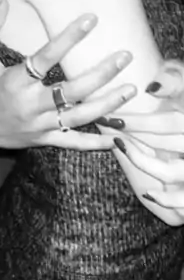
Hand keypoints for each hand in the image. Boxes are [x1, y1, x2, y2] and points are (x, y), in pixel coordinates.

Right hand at [0, 0, 135, 150]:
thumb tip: (3, 1)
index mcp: (15, 81)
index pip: (45, 57)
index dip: (68, 38)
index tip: (90, 20)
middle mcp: (30, 104)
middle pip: (71, 90)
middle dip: (100, 74)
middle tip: (124, 56)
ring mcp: (40, 124)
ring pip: (78, 116)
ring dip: (106, 104)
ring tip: (130, 89)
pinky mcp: (44, 139)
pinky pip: (72, 142)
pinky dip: (93, 142)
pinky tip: (115, 138)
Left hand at [106, 60, 183, 217]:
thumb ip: (174, 80)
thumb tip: (151, 88)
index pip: (170, 122)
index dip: (139, 121)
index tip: (112, 117)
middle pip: (164, 143)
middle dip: (131, 135)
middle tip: (105, 125)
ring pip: (169, 171)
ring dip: (141, 161)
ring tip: (119, 146)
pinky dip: (167, 200)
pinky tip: (148, 193)